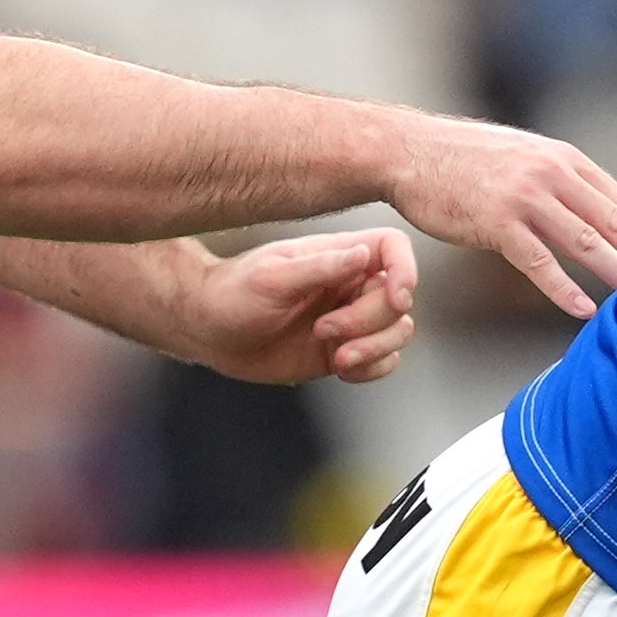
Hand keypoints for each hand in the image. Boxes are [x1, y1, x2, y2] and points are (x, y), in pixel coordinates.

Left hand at [176, 228, 419, 382]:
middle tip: (325, 330)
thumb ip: (321, 267)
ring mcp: (350, 318)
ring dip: (375, 348)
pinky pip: (384, 361)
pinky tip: (340, 369)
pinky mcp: (344, 350)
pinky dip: (372, 369)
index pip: (393, 248)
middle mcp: (350, 284)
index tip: (396, 297)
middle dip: (370, 322)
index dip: (407, 269)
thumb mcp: (273, 278)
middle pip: (399, 299)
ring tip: (336, 356)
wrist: (209, 332)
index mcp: (338, 255)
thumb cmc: (232, 295)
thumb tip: (363, 254)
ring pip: (399, 332)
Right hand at [384, 116, 616, 317]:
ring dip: (616, 272)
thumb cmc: (466, 161)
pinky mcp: (495, 222)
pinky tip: (584, 308)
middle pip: (611, 220)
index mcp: (564, 160)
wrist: (409, 151)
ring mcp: (524, 197)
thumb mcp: (524, 158)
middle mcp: (551, 174)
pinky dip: (564, 288)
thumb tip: (596, 210)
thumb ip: (561, 180)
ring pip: (583, 241)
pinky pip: (538, 261)